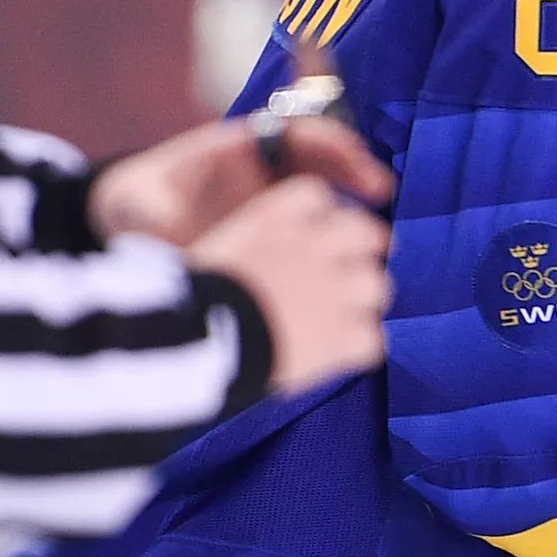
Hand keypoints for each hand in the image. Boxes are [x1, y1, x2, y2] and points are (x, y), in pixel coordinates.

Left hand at [91, 115, 393, 245]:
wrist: (123, 228)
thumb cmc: (133, 203)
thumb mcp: (136, 201)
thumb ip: (152, 209)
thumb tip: (163, 223)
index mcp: (239, 150)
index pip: (298, 134)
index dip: (331, 143)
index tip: (354, 158)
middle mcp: (264, 174)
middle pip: (323, 163)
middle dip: (355, 170)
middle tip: (381, 190)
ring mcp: (270, 206)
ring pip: (324, 202)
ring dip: (351, 214)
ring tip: (375, 239)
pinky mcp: (270, 239)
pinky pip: (308, 238)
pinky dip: (329, 250)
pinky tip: (345, 273)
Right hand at [187, 175, 392, 392]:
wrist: (185, 347)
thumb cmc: (179, 303)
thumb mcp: (211, 254)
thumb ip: (251, 243)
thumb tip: (262, 251)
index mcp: (278, 216)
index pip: (319, 197)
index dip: (317, 217)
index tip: (309, 235)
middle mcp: (316, 245)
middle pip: (366, 233)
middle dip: (359, 252)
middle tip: (345, 276)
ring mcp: (338, 291)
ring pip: (377, 286)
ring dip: (360, 303)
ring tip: (336, 323)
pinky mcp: (346, 338)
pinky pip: (372, 339)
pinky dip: (356, 349)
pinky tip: (333, 358)